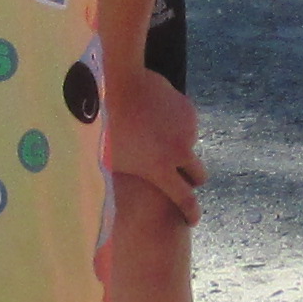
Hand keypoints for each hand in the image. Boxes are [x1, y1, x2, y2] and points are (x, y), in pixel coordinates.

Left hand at [109, 63, 203, 221]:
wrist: (114, 82)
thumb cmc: (103, 125)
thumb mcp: (108, 161)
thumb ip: (122, 180)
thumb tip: (111, 204)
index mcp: (161, 168)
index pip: (185, 199)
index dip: (190, 212)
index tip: (192, 219)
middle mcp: (180, 150)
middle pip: (199, 176)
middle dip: (191, 180)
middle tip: (179, 179)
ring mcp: (187, 128)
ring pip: (190, 146)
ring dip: (178, 147)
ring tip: (153, 136)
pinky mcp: (188, 109)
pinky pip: (186, 125)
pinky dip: (176, 127)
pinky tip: (156, 118)